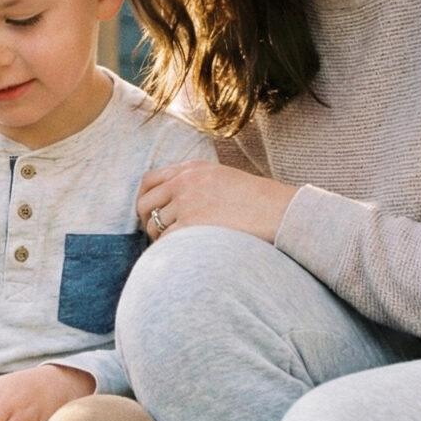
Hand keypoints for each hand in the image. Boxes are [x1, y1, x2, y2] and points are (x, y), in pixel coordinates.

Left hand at [136, 160, 297, 244]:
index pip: (149, 180)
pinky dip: (169, 248)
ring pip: (154, 225)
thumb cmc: (255, 200)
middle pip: (144, 204)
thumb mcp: (221, 177)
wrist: (276, 211)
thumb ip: (195, 182)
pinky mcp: (190, 223)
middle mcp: (184, 182)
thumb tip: (173, 202)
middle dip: (146, 221)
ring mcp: (185, 202)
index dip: (144, 199)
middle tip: (157, 234)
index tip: (148, 213)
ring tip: (176, 246)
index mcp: (191, 168)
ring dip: (160, 238)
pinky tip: (182, 252)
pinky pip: (166, 240)